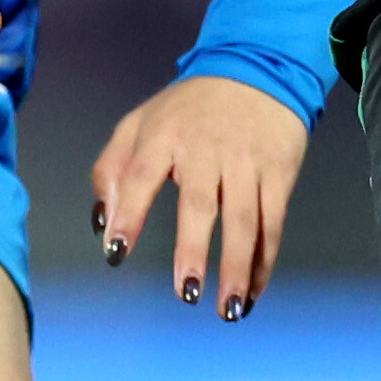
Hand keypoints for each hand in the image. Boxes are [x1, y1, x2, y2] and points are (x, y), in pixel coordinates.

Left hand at [88, 73, 310, 317]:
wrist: (256, 70)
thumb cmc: (188, 109)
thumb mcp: (139, 123)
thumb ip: (111, 170)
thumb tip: (102, 225)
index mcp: (163, 135)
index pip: (140, 175)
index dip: (128, 214)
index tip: (117, 253)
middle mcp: (206, 148)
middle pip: (200, 203)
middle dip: (194, 249)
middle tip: (186, 292)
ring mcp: (246, 161)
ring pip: (244, 219)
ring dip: (238, 266)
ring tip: (229, 309)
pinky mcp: (279, 171)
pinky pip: (273, 221)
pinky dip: (265, 259)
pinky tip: (253, 290)